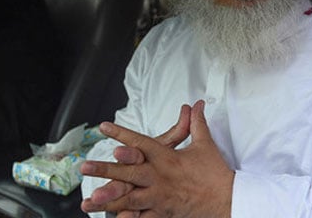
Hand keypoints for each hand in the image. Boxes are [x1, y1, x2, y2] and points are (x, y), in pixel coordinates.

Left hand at [80, 100, 234, 217]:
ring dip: (108, 199)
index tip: (104, 127)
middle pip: (128, 172)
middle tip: (84, 167)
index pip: (141, 142)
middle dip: (105, 170)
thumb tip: (196, 105)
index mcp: (167, 158)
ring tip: (89, 200)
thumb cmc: (214, 172)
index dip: (121, 133)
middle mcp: (160, 176)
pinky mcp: (163, 212)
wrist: (226, 198)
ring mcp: (160, 196)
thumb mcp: (205, 144)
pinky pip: (141, 217)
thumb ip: (196, 123)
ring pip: (129, 198)